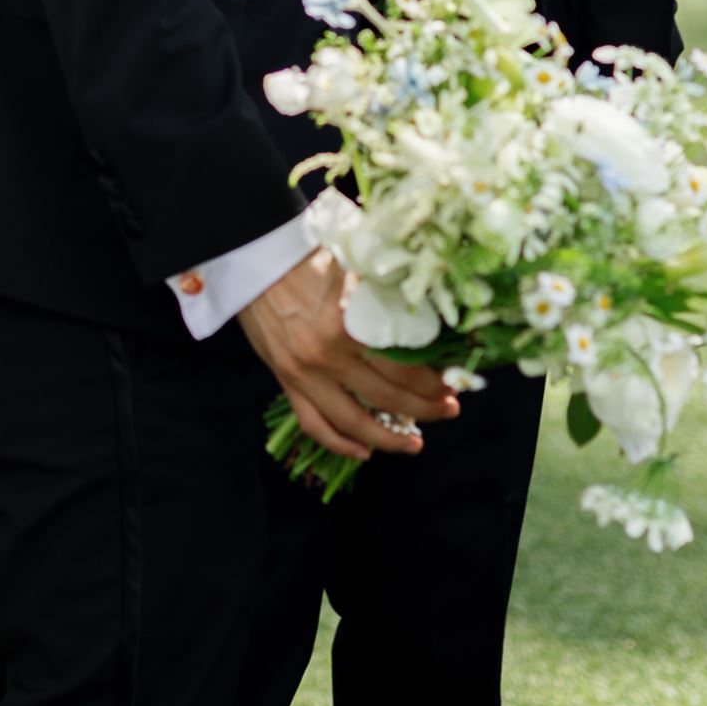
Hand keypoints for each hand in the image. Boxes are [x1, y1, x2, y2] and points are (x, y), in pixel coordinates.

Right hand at [237, 248, 459, 460]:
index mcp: (349, 323)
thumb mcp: (353, 266)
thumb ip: (385, 295)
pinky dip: (339, 443)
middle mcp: (328, 355)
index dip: (433, 380)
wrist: (253, 254)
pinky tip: (364, 452)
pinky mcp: (285, 380)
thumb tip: (427, 317)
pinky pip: (313, 424)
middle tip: (449, 409)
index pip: (404, 366)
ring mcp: (305, 373)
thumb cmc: (306, 254)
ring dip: (390, 439)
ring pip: (354, 422)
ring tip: (415, 444)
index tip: (453, 382)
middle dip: (426, 408)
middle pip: (388, 396)